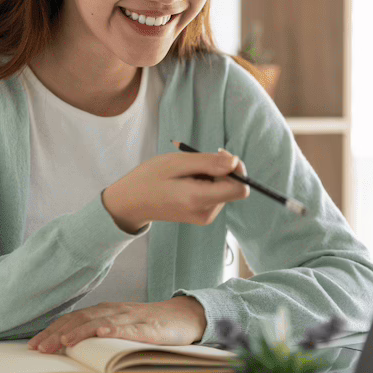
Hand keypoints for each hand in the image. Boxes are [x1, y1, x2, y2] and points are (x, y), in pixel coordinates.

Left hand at [27, 296, 207, 353]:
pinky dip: (114, 330)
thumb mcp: (120, 327)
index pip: (73, 319)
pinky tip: (101, 334)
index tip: (33, 345)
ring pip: (100, 323)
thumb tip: (69, 347)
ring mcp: (131, 318)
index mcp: (105, 311)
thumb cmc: (149, 325)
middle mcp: (114, 311)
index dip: (52, 331)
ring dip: (79, 332)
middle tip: (38, 349)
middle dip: (57, 334)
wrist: (183, 317)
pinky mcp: (148, 327)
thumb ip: (99, 332)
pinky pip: (128, 328)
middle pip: (80, 320)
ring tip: (62, 343)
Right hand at [103, 147, 248, 233]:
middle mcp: (206, 213)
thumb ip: (208, 163)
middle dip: (221, 170)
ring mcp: (205, 217)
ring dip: (212, 175)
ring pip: (225, 189)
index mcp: (199, 200)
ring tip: (186, 173)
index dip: (237, 169)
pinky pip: (216, 194)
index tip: (220, 155)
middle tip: (195, 161)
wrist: (131, 203)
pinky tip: (187, 181)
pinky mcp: (203, 216)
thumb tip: (235, 162)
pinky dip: (207, 183)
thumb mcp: (176, 163)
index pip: (240, 189)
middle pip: (233, 187)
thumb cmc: (149, 178)